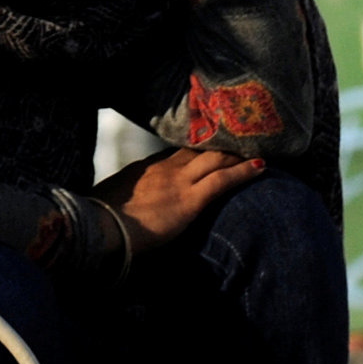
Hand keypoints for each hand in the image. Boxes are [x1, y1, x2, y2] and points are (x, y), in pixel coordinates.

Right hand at [99, 145, 260, 249]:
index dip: (197, 148)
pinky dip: (244, 172)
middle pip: (198, 150)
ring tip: (257, 149)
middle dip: (220, 144)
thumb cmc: (101, 219)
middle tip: (241, 138)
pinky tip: (260, 166)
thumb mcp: (111, 201)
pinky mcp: (190, 199)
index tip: (211, 144)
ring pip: (215, 159)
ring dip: (237, 154)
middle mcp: (164, 168)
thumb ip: (124, 198)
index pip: (176, 153)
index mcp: (144, 168)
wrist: (102, 225)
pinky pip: (222, 180)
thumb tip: (122, 204)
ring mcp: (178, 181)